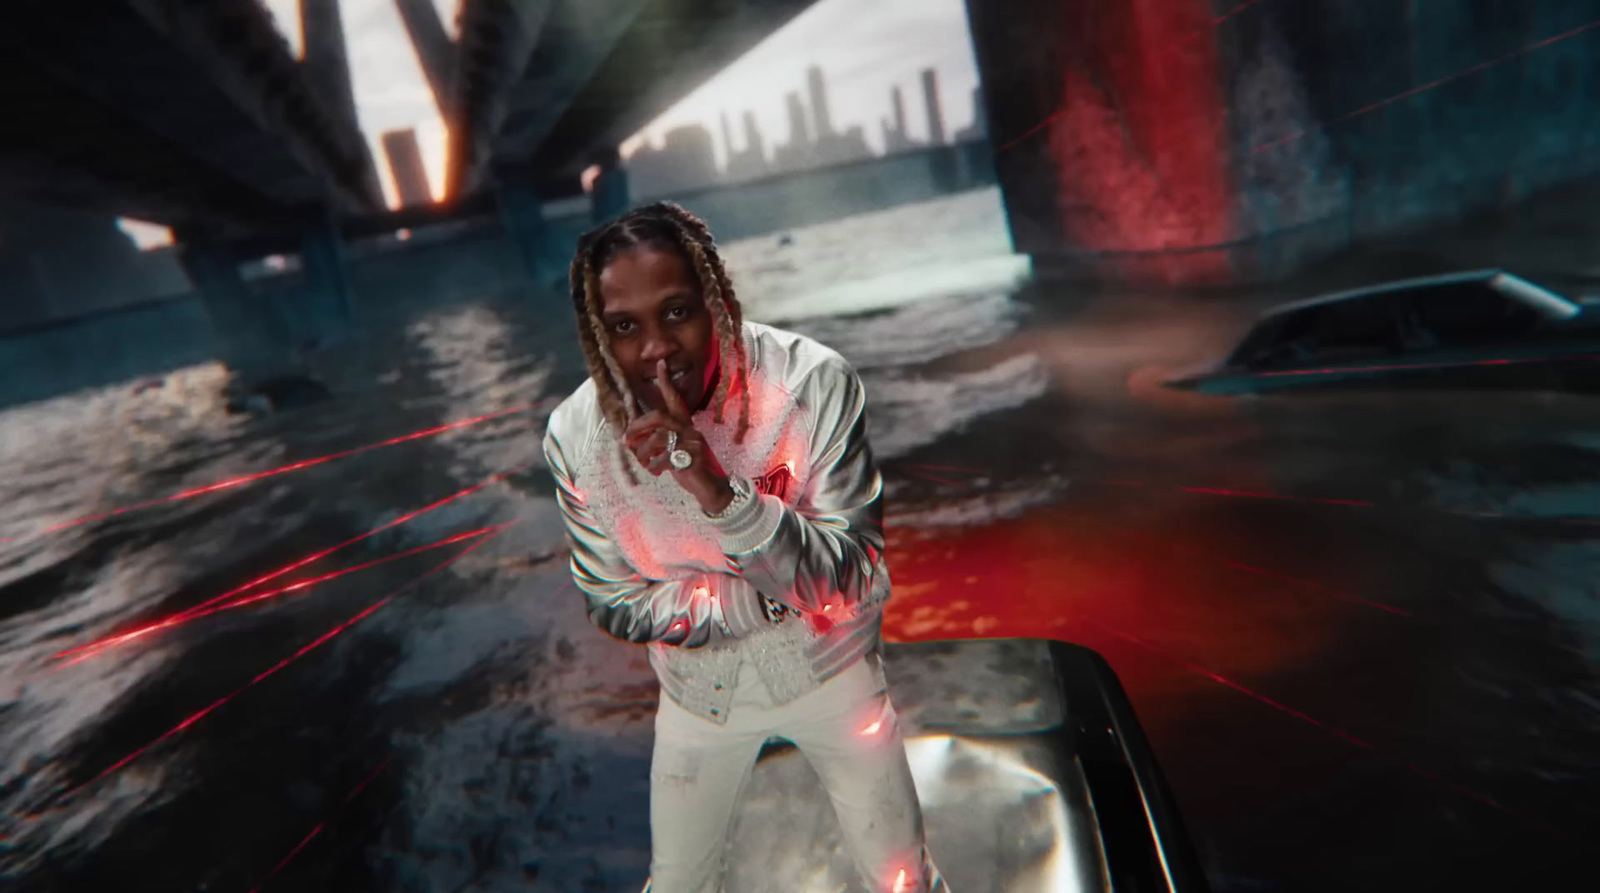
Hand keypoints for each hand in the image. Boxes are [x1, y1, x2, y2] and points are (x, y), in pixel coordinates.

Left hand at [624, 359, 735, 513]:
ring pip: (657, 438)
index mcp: (684, 424)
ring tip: (643, 463)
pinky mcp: (691, 458)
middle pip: (659, 417)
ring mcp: (692, 443)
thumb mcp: (671, 449)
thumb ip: (657, 439)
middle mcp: (689, 429)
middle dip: (638, 427)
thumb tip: (631, 436)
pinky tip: (655, 472)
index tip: (660, 363)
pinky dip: (654, 467)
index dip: (667, 382)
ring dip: (643, 453)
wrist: (708, 487)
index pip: (675, 399)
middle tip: (627, 440)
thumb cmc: (686, 466)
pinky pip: (664, 458)